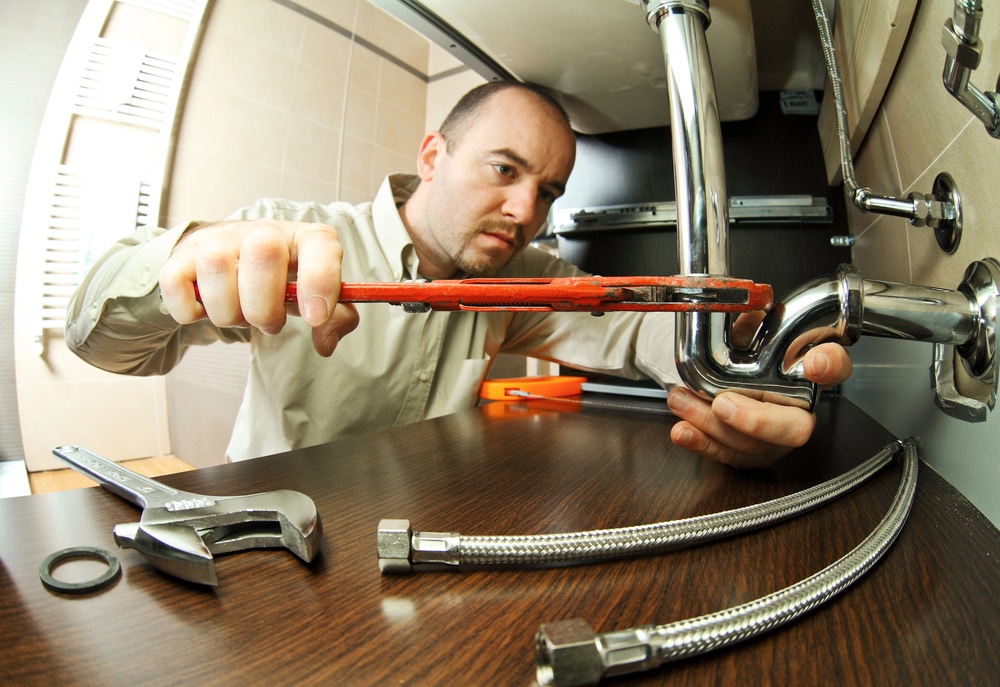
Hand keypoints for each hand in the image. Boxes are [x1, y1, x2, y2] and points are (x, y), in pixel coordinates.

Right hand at [158, 219, 359, 355]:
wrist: (232, 261)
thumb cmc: (281, 282)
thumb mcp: (315, 297)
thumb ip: (334, 319)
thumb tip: (325, 342)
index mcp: (302, 238)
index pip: (319, 243)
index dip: (319, 280)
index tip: (314, 317)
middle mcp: (260, 231)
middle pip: (262, 254)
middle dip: (265, 306)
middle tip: (268, 320)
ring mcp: (217, 240)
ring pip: (215, 268)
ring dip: (228, 311)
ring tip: (239, 314)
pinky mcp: (180, 257)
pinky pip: (176, 285)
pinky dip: (190, 311)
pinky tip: (206, 310)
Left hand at [666, 342, 852, 467]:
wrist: (712, 383)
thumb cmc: (738, 359)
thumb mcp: (742, 335)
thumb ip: (747, 324)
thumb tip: (747, 310)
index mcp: (803, 374)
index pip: (834, 367)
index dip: (830, 366)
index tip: (814, 363)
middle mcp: (796, 410)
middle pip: (795, 428)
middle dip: (757, 420)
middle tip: (723, 402)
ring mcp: (773, 439)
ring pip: (751, 445)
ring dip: (710, 424)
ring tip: (681, 400)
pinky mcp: (747, 455)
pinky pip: (726, 456)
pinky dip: (700, 443)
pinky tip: (683, 431)